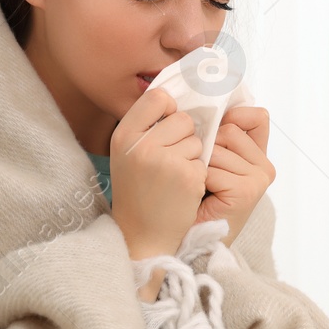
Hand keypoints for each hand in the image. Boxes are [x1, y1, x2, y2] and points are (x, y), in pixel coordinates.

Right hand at [109, 86, 206, 261]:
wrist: (140, 235)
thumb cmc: (137, 190)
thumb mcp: (128, 153)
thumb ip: (146, 125)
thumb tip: (175, 94)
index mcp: (124, 135)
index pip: (157, 97)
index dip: (168, 110)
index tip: (166, 127)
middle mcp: (141, 145)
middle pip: (182, 118)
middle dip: (183, 137)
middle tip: (168, 161)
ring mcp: (165, 161)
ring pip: (196, 140)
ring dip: (191, 157)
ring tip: (172, 178)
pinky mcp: (187, 176)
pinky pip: (204, 161)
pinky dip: (197, 175)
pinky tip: (181, 190)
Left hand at [196, 105, 273, 246]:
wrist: (188, 240)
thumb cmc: (192, 199)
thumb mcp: (206, 161)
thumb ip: (216, 134)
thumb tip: (207, 97)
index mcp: (257, 156)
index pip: (256, 116)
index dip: (233, 116)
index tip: (212, 131)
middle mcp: (264, 166)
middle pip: (230, 129)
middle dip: (206, 147)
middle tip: (199, 173)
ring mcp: (259, 179)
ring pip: (218, 148)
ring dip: (198, 165)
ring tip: (198, 187)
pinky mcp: (247, 192)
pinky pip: (212, 169)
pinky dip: (198, 181)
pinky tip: (198, 197)